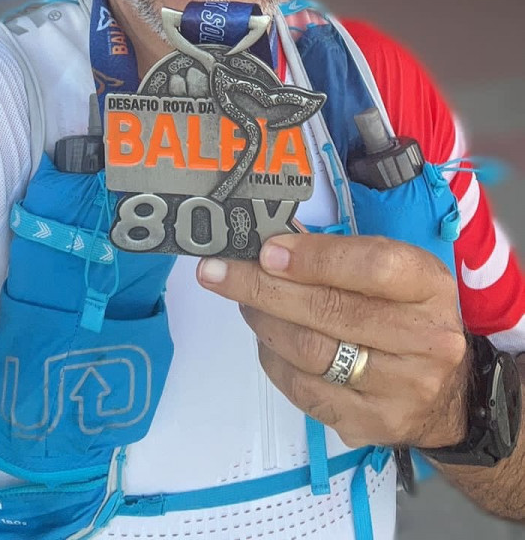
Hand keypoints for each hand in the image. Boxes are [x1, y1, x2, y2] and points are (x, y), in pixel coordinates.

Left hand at [197, 233, 468, 450]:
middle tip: (221, 273)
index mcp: (429, 287)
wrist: (449, 392)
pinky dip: (274, 360)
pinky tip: (267, 339)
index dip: (312, 258)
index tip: (265, 250)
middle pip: (331, 311)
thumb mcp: (397, 271)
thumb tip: (273, 244)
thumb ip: (343, 256)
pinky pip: (305, 390)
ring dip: (264, 323)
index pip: (371, 267)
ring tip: (244, 301)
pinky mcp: (372, 424)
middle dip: (264, 287)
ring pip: (311, 353)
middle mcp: (426, 340)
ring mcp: (401, 389)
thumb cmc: (409, 313)